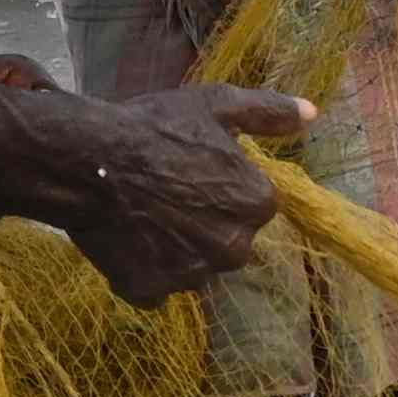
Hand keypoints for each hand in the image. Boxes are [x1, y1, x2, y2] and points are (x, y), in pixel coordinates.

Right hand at [56, 83, 310, 303]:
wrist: (85, 159)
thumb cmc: (153, 128)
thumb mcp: (215, 105)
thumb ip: (269, 112)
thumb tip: (311, 113)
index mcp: (256, 204)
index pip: (251, 205)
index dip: (219, 188)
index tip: (191, 173)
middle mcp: (233, 247)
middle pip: (225, 241)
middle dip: (202, 224)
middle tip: (166, 196)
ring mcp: (190, 274)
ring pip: (192, 267)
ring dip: (174, 250)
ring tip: (143, 216)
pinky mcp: (150, 290)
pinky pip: (155, 288)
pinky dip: (143, 270)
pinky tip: (126, 241)